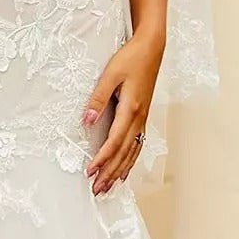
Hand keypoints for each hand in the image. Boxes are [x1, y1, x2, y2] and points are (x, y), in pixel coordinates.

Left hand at [82, 31, 162, 194]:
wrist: (151, 48)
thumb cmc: (130, 58)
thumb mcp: (110, 74)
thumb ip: (98, 98)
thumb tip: (87, 120)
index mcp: (130, 109)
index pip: (114, 141)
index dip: (102, 159)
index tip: (90, 172)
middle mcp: (139, 119)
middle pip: (123, 153)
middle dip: (109, 173)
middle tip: (97, 190)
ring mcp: (143, 119)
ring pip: (132, 152)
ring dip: (119, 171)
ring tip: (108, 187)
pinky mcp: (143, 117)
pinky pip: (137, 145)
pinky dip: (130, 161)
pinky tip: (125, 171)